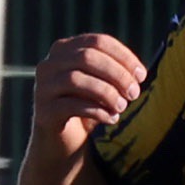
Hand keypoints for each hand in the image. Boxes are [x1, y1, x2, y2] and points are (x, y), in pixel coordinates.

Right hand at [31, 33, 146, 164]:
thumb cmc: (86, 107)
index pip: (98, 42)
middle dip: (116, 74)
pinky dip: (96, 111)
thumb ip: (115, 72)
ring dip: (106, 93)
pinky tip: (111, 119)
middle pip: (87, 57)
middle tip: (134, 93)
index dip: (123, 56)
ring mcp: (42, 87)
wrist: (63, 142)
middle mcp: (49, 64)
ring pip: (76, 80)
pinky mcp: (44, 111)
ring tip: (122, 106)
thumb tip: (138, 74)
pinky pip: (71, 106)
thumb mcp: (101, 84)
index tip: (142, 75)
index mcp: (65, 49)